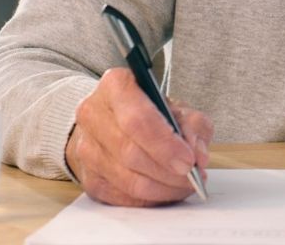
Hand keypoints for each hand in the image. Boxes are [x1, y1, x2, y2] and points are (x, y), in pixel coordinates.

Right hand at [65, 68, 213, 205]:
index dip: (165, 145)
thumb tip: (198, 156)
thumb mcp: (178, 107)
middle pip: (130, 153)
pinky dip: (150, 198)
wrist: (112, 120)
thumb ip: (194, 126)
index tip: (189, 160)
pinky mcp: (88, 177)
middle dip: (167, 170)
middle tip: (192, 176)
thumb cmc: (149, 112)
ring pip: (126, 179)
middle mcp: (93, 115)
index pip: (137, 120)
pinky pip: (121, 197)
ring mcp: (86, 148)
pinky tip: (167, 190)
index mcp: (115, 86)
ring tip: (185, 184)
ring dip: (162, 188)